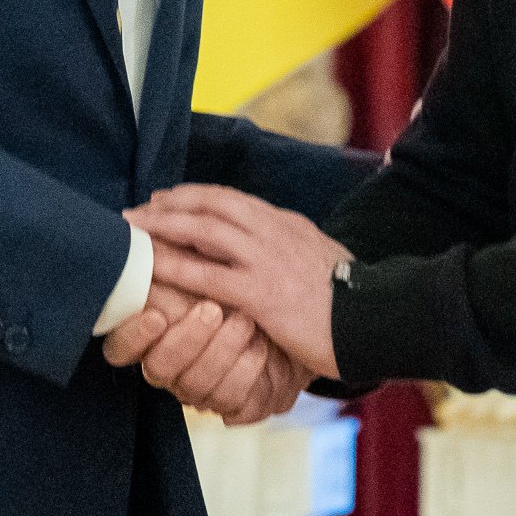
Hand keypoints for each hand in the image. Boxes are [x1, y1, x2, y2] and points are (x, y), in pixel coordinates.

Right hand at [101, 276, 308, 425]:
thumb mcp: (213, 273)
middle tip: (210, 310)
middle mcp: (175, 367)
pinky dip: (248, 371)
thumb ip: (180, 256)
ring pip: (196, 385)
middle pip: (159, 368)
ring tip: (245, 322)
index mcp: (157, 338)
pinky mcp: (239, 405)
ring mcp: (206, 390)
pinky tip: (262, 349)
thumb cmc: (245, 294)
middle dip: (186, 339)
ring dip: (220, 350)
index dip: (132, 335)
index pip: (121, 349)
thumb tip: (153, 214)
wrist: (301, 334)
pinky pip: (235, 400)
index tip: (156, 315)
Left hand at [130, 184, 348, 381]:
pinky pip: (204, 274)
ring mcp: (266, 259)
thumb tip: (278, 255)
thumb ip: (294, 253)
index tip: (169, 199)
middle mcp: (274, 231)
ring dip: (162, 227)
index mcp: (288, 224)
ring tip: (132, 232)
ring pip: (203, 230)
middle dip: (169, 204)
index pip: (232, 200)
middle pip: (211, 205)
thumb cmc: (356, 302)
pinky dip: (173, 267)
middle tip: (138, 210)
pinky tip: (150, 269)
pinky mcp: (260, 292)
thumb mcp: (323, 262)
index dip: (195, 197)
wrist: (383, 318)